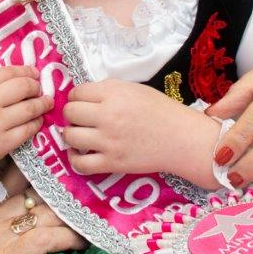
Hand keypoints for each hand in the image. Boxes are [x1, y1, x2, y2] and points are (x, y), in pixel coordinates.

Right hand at [0, 66, 50, 200]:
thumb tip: (10, 78)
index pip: (9, 72)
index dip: (25, 71)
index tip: (33, 73)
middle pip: (23, 87)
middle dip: (36, 86)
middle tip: (40, 88)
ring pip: (30, 108)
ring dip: (42, 104)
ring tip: (46, 103)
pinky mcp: (2, 143)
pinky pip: (28, 129)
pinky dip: (36, 123)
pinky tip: (36, 121)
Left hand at [60, 80, 208, 178]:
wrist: (182, 139)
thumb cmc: (161, 111)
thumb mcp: (134, 89)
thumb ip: (108, 90)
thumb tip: (82, 95)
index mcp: (114, 94)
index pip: (76, 92)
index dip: (76, 97)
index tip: (82, 102)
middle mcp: (108, 116)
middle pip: (70, 113)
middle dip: (72, 114)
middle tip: (81, 118)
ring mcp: (109, 141)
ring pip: (70, 136)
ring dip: (70, 135)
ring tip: (79, 134)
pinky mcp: (113, 163)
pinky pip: (80, 164)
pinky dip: (74, 159)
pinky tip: (79, 153)